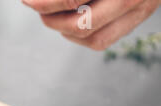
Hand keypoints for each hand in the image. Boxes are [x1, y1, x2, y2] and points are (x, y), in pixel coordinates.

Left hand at [22, 0, 159, 49]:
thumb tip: (36, 1)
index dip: (46, 3)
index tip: (28, 1)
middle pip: (82, 24)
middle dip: (52, 19)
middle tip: (37, 8)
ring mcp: (139, 11)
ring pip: (92, 38)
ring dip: (64, 31)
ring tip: (52, 15)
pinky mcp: (136, 20)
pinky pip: (101, 41)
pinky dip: (78, 35)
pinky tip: (68, 22)